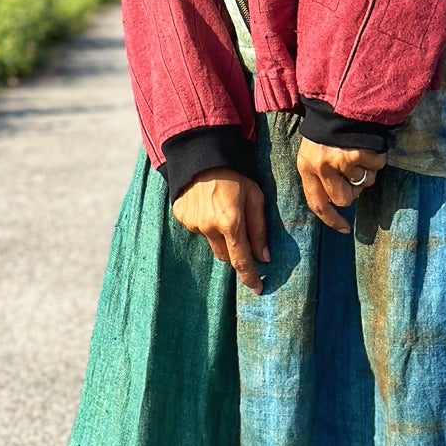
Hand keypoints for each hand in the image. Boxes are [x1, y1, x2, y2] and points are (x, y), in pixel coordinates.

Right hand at [171, 170, 269, 292]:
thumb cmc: (235, 176)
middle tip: (240, 232)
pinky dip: (205, 224)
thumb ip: (259, 230)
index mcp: (231, 224)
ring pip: (211, 243)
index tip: (257, 288)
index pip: (241, 261)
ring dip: (219, 236)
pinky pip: (197, 230)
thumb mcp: (255, 198)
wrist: (202, 156)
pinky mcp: (181, 218)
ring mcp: (192, 224)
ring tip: (222, 211)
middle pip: (225, 256)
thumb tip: (264, 257)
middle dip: (235, 252)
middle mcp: (209, 228)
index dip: (250, 277)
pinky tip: (208, 206)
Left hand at [296, 139, 385, 234]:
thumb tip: (336, 204)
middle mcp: (321, 166)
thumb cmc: (327, 130)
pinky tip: (368, 146)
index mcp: (306, 167)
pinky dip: (376, 159)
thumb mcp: (312, 153)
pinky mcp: (359, 153)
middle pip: (344, 199)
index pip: (317, 203)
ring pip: (364, 184)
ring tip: (358, 152)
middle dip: (353, 189)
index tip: (344, 229)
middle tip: (352, 171)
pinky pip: (375, 168)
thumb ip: (319, 177)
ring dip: (366, 171)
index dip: (331, 219)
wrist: (340, 100)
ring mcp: (341, 160)